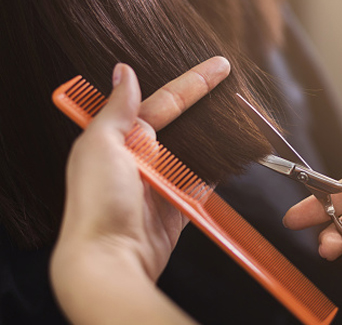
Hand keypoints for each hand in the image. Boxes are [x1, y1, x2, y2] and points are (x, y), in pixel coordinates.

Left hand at [51, 57, 228, 323]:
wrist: (109, 258)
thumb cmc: (97, 203)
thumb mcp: (100, 145)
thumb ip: (117, 109)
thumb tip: (123, 72)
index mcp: (122, 139)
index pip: (164, 102)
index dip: (193, 84)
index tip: (219, 68)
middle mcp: (142, 158)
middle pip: (183, 125)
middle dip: (207, 107)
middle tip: (234, 89)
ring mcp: (162, 183)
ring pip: (195, 153)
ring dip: (215, 139)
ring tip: (240, 120)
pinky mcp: (178, 207)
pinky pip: (203, 184)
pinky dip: (218, 172)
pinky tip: (233, 157)